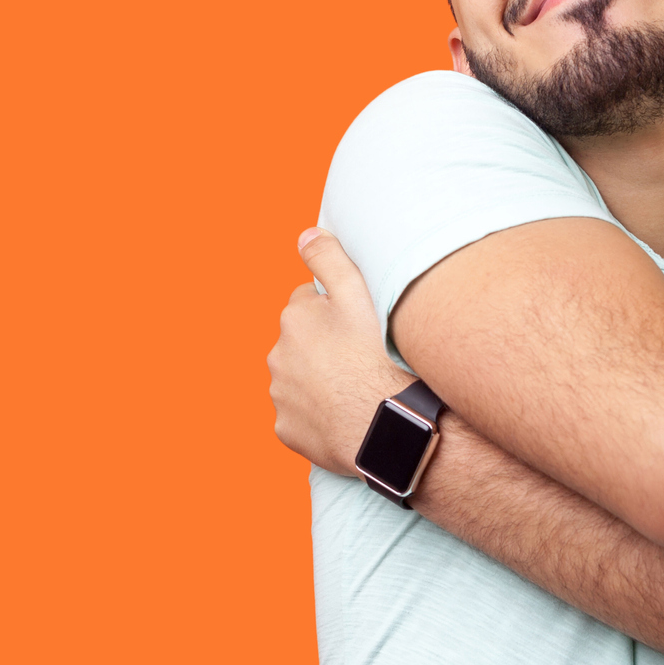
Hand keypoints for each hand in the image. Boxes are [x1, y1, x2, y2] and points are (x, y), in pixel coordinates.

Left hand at [269, 228, 411, 474]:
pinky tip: (345, 414)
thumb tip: (306, 235)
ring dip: (321, 380)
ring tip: (356, 388)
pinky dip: (318, 414)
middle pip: (303, 342)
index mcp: (294, 319)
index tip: (360, 327)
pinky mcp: (286, 429)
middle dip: (325, 346)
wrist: (386, 428)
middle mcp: (277, 355)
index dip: (337, 312)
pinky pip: (301, 416)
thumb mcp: (358, 296)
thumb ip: (330, 259)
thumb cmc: (376, 360)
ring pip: (300, 379)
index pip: (310, 303)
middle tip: (361, 358)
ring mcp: (280, 396)